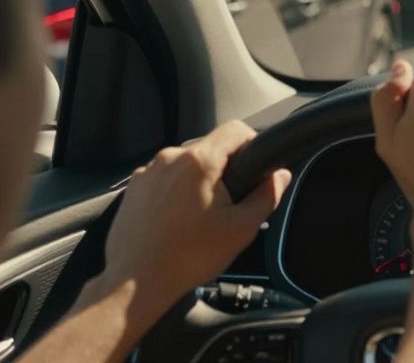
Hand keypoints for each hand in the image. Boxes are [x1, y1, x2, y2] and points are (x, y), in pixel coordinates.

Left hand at [97, 121, 291, 312]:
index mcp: (199, 162)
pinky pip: (163, 179)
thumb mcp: (241, 228)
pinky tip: (177, 221)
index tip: (257, 165)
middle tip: (230, 202)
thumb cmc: (190, 257)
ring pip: (185, 164)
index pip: (235, 129)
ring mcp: (146, 173)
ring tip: (200, 217)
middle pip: (209, 147)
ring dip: (197, 181)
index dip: (252, 142)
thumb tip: (280, 176)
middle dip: (224, 168)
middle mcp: (169, 158)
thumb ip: (267, 196)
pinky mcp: (132, 189)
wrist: (136, 284)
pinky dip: (175, 192)